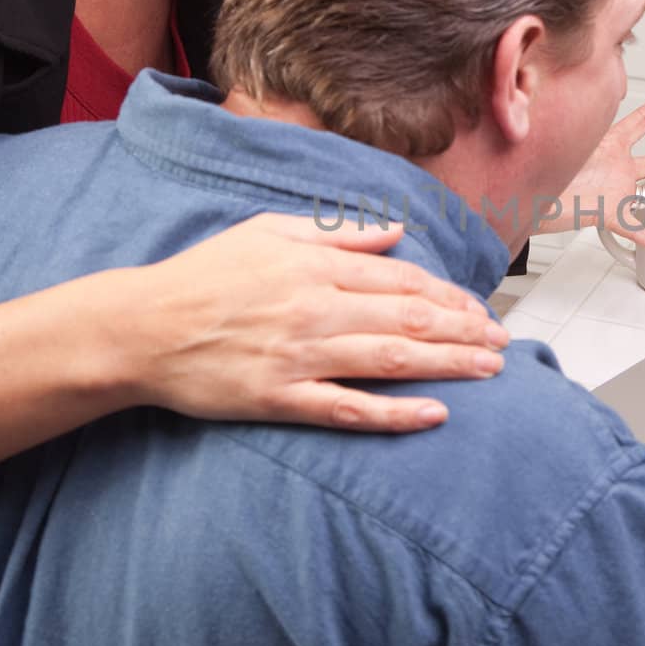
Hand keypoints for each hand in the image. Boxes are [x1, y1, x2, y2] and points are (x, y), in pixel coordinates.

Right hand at [107, 214, 509, 433]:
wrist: (141, 327)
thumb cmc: (203, 277)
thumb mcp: (268, 233)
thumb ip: (336, 233)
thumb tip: (392, 230)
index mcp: (315, 266)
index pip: (401, 279)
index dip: (448, 295)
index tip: (478, 309)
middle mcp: (315, 308)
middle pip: (408, 317)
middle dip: (464, 330)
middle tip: (503, 343)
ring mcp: (299, 356)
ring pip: (391, 359)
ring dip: (448, 365)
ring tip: (489, 370)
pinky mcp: (280, 397)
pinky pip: (349, 408)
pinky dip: (394, 413)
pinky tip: (434, 415)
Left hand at [543, 85, 644, 259]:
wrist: (518, 198)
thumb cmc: (535, 165)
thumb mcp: (557, 134)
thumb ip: (565, 109)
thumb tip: (550, 77)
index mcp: (607, 146)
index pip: (642, 119)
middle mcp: (616, 170)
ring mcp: (616, 193)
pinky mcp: (609, 216)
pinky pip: (639, 232)